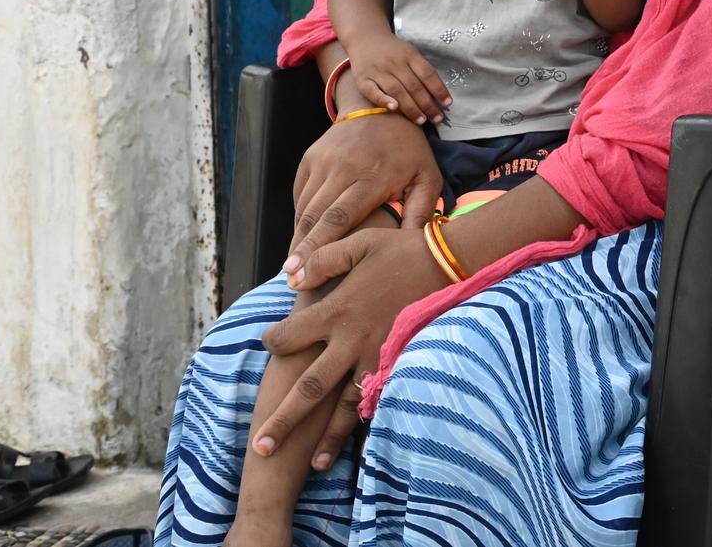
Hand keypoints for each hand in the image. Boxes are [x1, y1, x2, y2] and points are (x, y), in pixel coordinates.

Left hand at [256, 227, 448, 464]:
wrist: (449, 263)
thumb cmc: (401, 250)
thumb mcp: (358, 244)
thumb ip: (322, 260)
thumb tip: (289, 276)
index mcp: (337, 310)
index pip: (290, 336)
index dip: (273, 341)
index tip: (267, 343)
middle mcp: (352, 341)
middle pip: (310, 389)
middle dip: (285, 420)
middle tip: (262, 448)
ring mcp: (377, 358)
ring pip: (347, 408)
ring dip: (329, 437)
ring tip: (314, 465)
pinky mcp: (399, 364)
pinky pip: (380, 401)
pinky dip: (371, 425)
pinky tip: (362, 445)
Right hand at [287, 113, 441, 275]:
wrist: (382, 108)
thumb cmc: (409, 150)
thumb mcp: (427, 178)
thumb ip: (421, 212)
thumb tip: (414, 248)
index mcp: (371, 176)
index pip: (338, 218)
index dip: (318, 248)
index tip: (302, 273)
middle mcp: (341, 168)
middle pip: (313, 217)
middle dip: (300, 250)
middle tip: (291, 279)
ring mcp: (322, 161)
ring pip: (303, 207)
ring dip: (298, 236)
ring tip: (294, 266)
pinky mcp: (310, 158)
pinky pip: (300, 194)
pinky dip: (300, 217)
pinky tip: (303, 237)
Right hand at [348, 30, 450, 125]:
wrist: (365, 37)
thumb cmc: (392, 50)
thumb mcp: (409, 52)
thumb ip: (421, 70)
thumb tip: (438, 94)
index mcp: (409, 55)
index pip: (427, 74)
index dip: (438, 89)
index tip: (447, 104)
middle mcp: (394, 62)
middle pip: (414, 86)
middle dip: (427, 104)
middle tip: (437, 119)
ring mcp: (378, 71)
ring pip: (397, 90)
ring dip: (410, 107)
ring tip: (421, 121)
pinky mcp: (362, 79)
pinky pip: (373, 91)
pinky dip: (383, 100)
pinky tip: (394, 108)